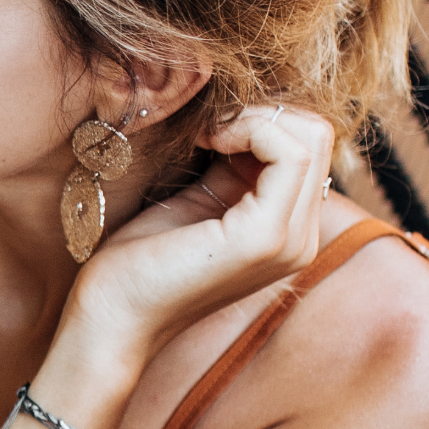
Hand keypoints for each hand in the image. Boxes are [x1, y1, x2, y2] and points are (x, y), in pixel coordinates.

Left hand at [68, 102, 339, 358]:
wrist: (110, 315)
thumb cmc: (139, 260)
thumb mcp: (199, 200)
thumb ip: (234, 168)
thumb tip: (249, 118)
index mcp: (288, 231)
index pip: (310, 146)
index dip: (262, 120)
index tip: (209, 129)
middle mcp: (301, 240)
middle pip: (318, 135)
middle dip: (262, 114)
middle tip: (209, 128)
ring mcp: (289, 242)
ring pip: (310, 138)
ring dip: (253, 119)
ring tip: (207, 135)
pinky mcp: (265, 238)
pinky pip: (289, 154)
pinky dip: (248, 130)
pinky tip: (207, 142)